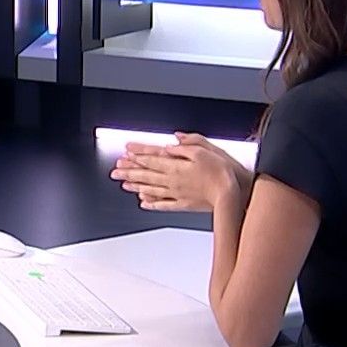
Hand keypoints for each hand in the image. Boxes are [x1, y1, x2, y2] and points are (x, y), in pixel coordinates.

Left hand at [111, 132, 251, 212]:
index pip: (153, 158)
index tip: (126, 151)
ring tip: (123, 184)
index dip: (138, 154)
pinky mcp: (183, 204)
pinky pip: (163, 204)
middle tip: (115, 171)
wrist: (232, 194)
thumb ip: (188, 145)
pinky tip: (143, 202)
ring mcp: (177, 193)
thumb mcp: (207, 150)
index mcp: (177, 166)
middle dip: (129, 171)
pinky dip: (151, 203)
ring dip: (135, 186)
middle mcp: (173, 180)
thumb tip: (174, 141)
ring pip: (151, 189)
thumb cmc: (222, 172)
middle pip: (146, 174)